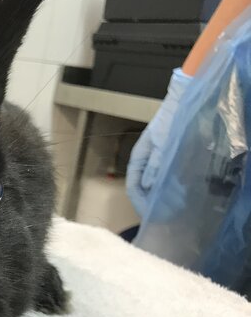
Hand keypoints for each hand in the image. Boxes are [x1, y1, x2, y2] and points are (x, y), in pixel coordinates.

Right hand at [126, 68, 191, 215]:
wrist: (183, 102)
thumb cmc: (170, 120)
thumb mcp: (162, 143)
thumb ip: (156, 165)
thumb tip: (148, 187)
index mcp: (138, 158)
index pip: (133, 186)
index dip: (140, 202)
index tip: (151, 214)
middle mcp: (145, 162)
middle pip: (143, 188)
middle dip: (153, 202)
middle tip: (167, 213)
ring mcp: (156, 162)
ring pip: (154, 185)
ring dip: (163, 196)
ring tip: (176, 205)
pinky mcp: (168, 160)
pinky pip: (165, 179)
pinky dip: (171, 188)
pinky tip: (181, 193)